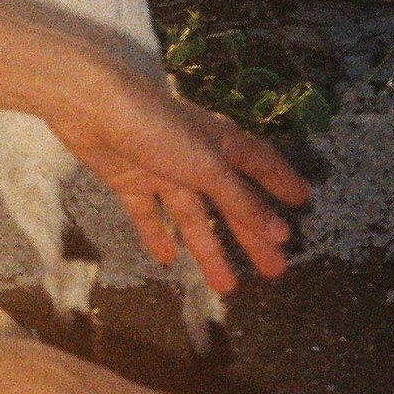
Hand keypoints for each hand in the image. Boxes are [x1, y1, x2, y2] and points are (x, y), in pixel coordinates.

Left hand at [36, 46, 308, 303]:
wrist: (91, 107)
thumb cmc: (156, 128)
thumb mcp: (206, 167)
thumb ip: (240, 201)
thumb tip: (280, 232)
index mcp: (221, 143)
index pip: (261, 165)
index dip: (281, 183)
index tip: (302, 202)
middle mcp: (196, 157)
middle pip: (230, 204)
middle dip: (252, 236)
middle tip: (274, 270)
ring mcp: (162, 171)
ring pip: (191, 217)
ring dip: (209, 250)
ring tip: (228, 287)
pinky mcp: (129, 181)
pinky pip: (148, 214)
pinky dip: (157, 236)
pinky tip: (168, 260)